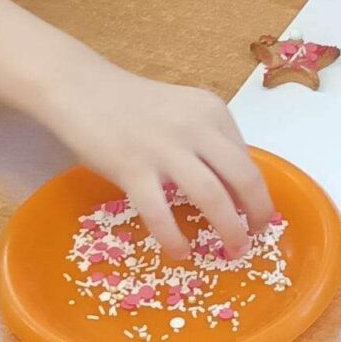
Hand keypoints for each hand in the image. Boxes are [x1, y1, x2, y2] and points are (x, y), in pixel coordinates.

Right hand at [46, 57, 273, 260]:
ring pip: (211, 197)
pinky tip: (180, 252)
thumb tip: (233, 191)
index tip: (257, 215)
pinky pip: (160, 213)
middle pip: (243, 178)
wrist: (82, 89)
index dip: (258, 193)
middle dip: (258, 214)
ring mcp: (164, 148)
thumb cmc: (134, 106)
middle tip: (255, 238)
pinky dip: (175, 238)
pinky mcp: (132, 168)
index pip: (247, 159)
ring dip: (228, 230)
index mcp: (212, 111)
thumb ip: (208, 142)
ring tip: (232, 251)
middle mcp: (196, 127)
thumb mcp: (183, 113)